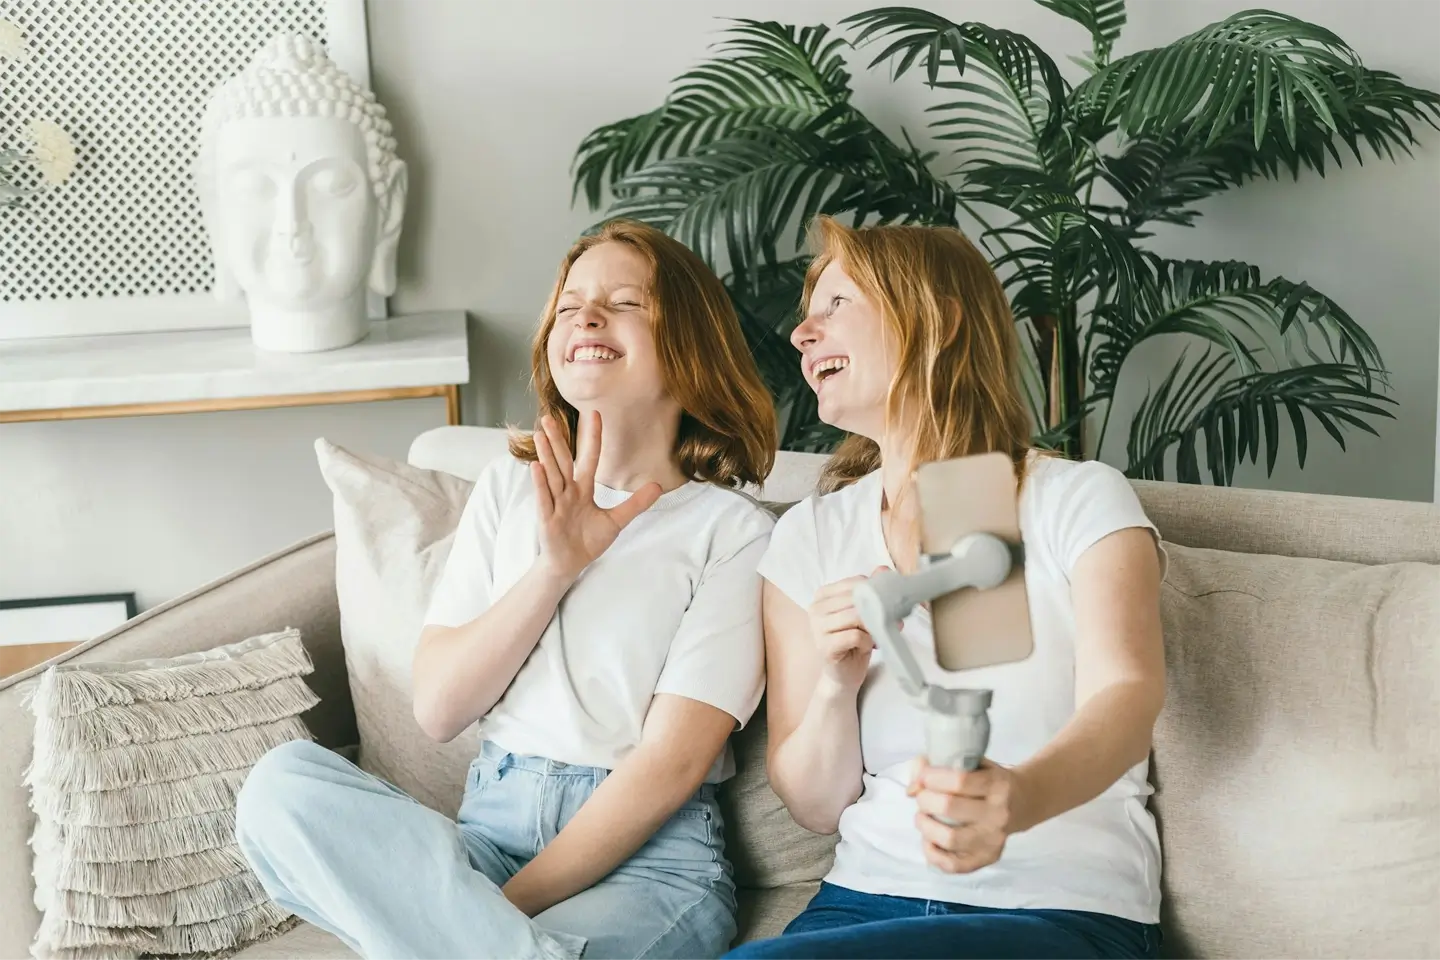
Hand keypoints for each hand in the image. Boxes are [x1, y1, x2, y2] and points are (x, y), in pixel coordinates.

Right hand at [531, 411, 661, 581]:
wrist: (570, 564)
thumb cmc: (589, 540)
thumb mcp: (616, 521)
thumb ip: (635, 504)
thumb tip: (658, 487)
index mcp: (583, 490)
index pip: (589, 459)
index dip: (593, 438)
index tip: (595, 414)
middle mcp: (567, 492)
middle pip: (564, 461)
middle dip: (557, 440)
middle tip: (549, 416)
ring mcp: (556, 503)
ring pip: (551, 475)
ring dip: (547, 455)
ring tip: (541, 434)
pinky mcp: (547, 518)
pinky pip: (543, 498)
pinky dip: (540, 483)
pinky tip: (537, 466)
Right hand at [807, 567, 888, 692]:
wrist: (843, 675)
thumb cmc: (853, 642)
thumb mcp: (864, 613)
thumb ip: (871, 591)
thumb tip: (884, 570)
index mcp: (823, 595)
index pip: (855, 583)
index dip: (877, 593)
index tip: (889, 606)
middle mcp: (816, 608)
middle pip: (856, 599)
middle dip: (879, 610)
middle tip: (893, 622)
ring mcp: (817, 628)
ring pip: (856, 616)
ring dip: (874, 627)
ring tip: (877, 636)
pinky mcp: (824, 646)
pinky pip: (855, 635)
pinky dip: (867, 641)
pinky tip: (866, 646)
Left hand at [907, 758, 1031, 873]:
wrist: (1024, 801)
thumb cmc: (990, 779)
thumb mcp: (973, 762)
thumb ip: (940, 764)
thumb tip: (912, 788)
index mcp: (997, 785)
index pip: (958, 780)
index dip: (931, 777)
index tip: (924, 776)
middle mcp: (998, 814)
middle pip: (948, 807)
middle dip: (925, 799)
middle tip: (923, 796)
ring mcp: (993, 840)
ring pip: (948, 838)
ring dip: (925, 826)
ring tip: (923, 817)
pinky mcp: (987, 858)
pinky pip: (953, 865)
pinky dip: (932, 853)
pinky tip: (929, 839)